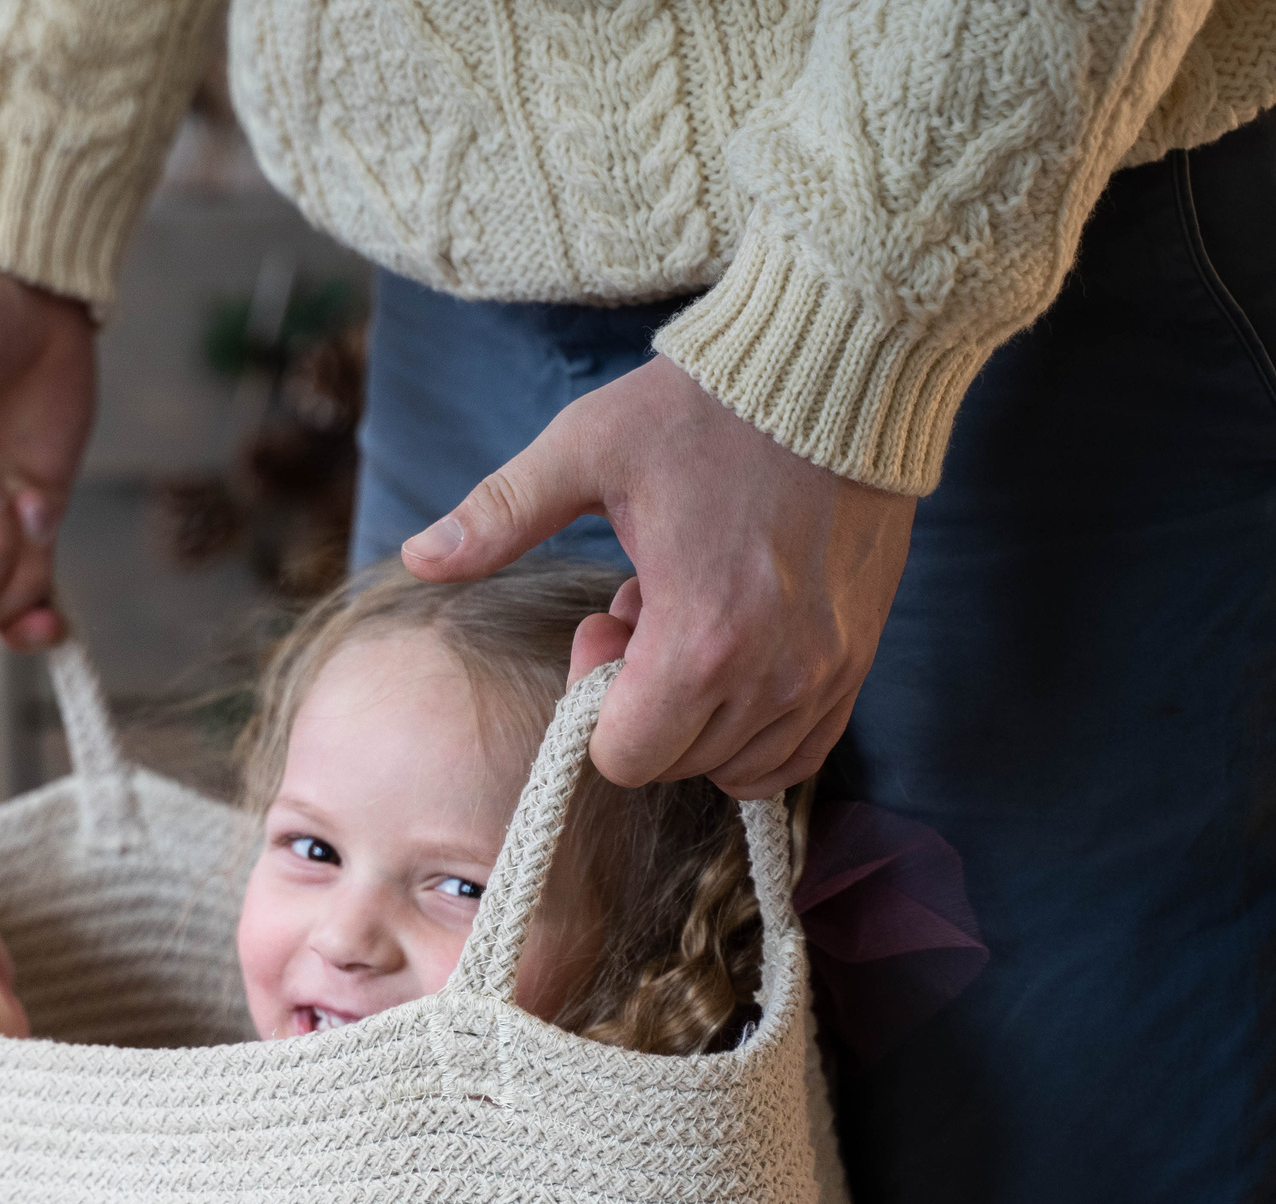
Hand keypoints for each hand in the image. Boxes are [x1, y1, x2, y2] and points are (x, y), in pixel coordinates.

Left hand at [402, 356, 915, 798]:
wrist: (841, 366)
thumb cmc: (706, 408)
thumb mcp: (585, 449)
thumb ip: (500, 515)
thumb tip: (417, 558)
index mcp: (701, 638)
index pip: (625, 757)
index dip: (593, 701)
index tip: (606, 620)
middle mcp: (774, 674)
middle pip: (676, 762)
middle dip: (643, 703)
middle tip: (648, 607)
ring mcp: (826, 673)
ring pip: (738, 764)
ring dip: (702, 713)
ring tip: (700, 618)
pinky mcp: (858, 661)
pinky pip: (799, 752)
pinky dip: (756, 729)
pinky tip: (739, 652)